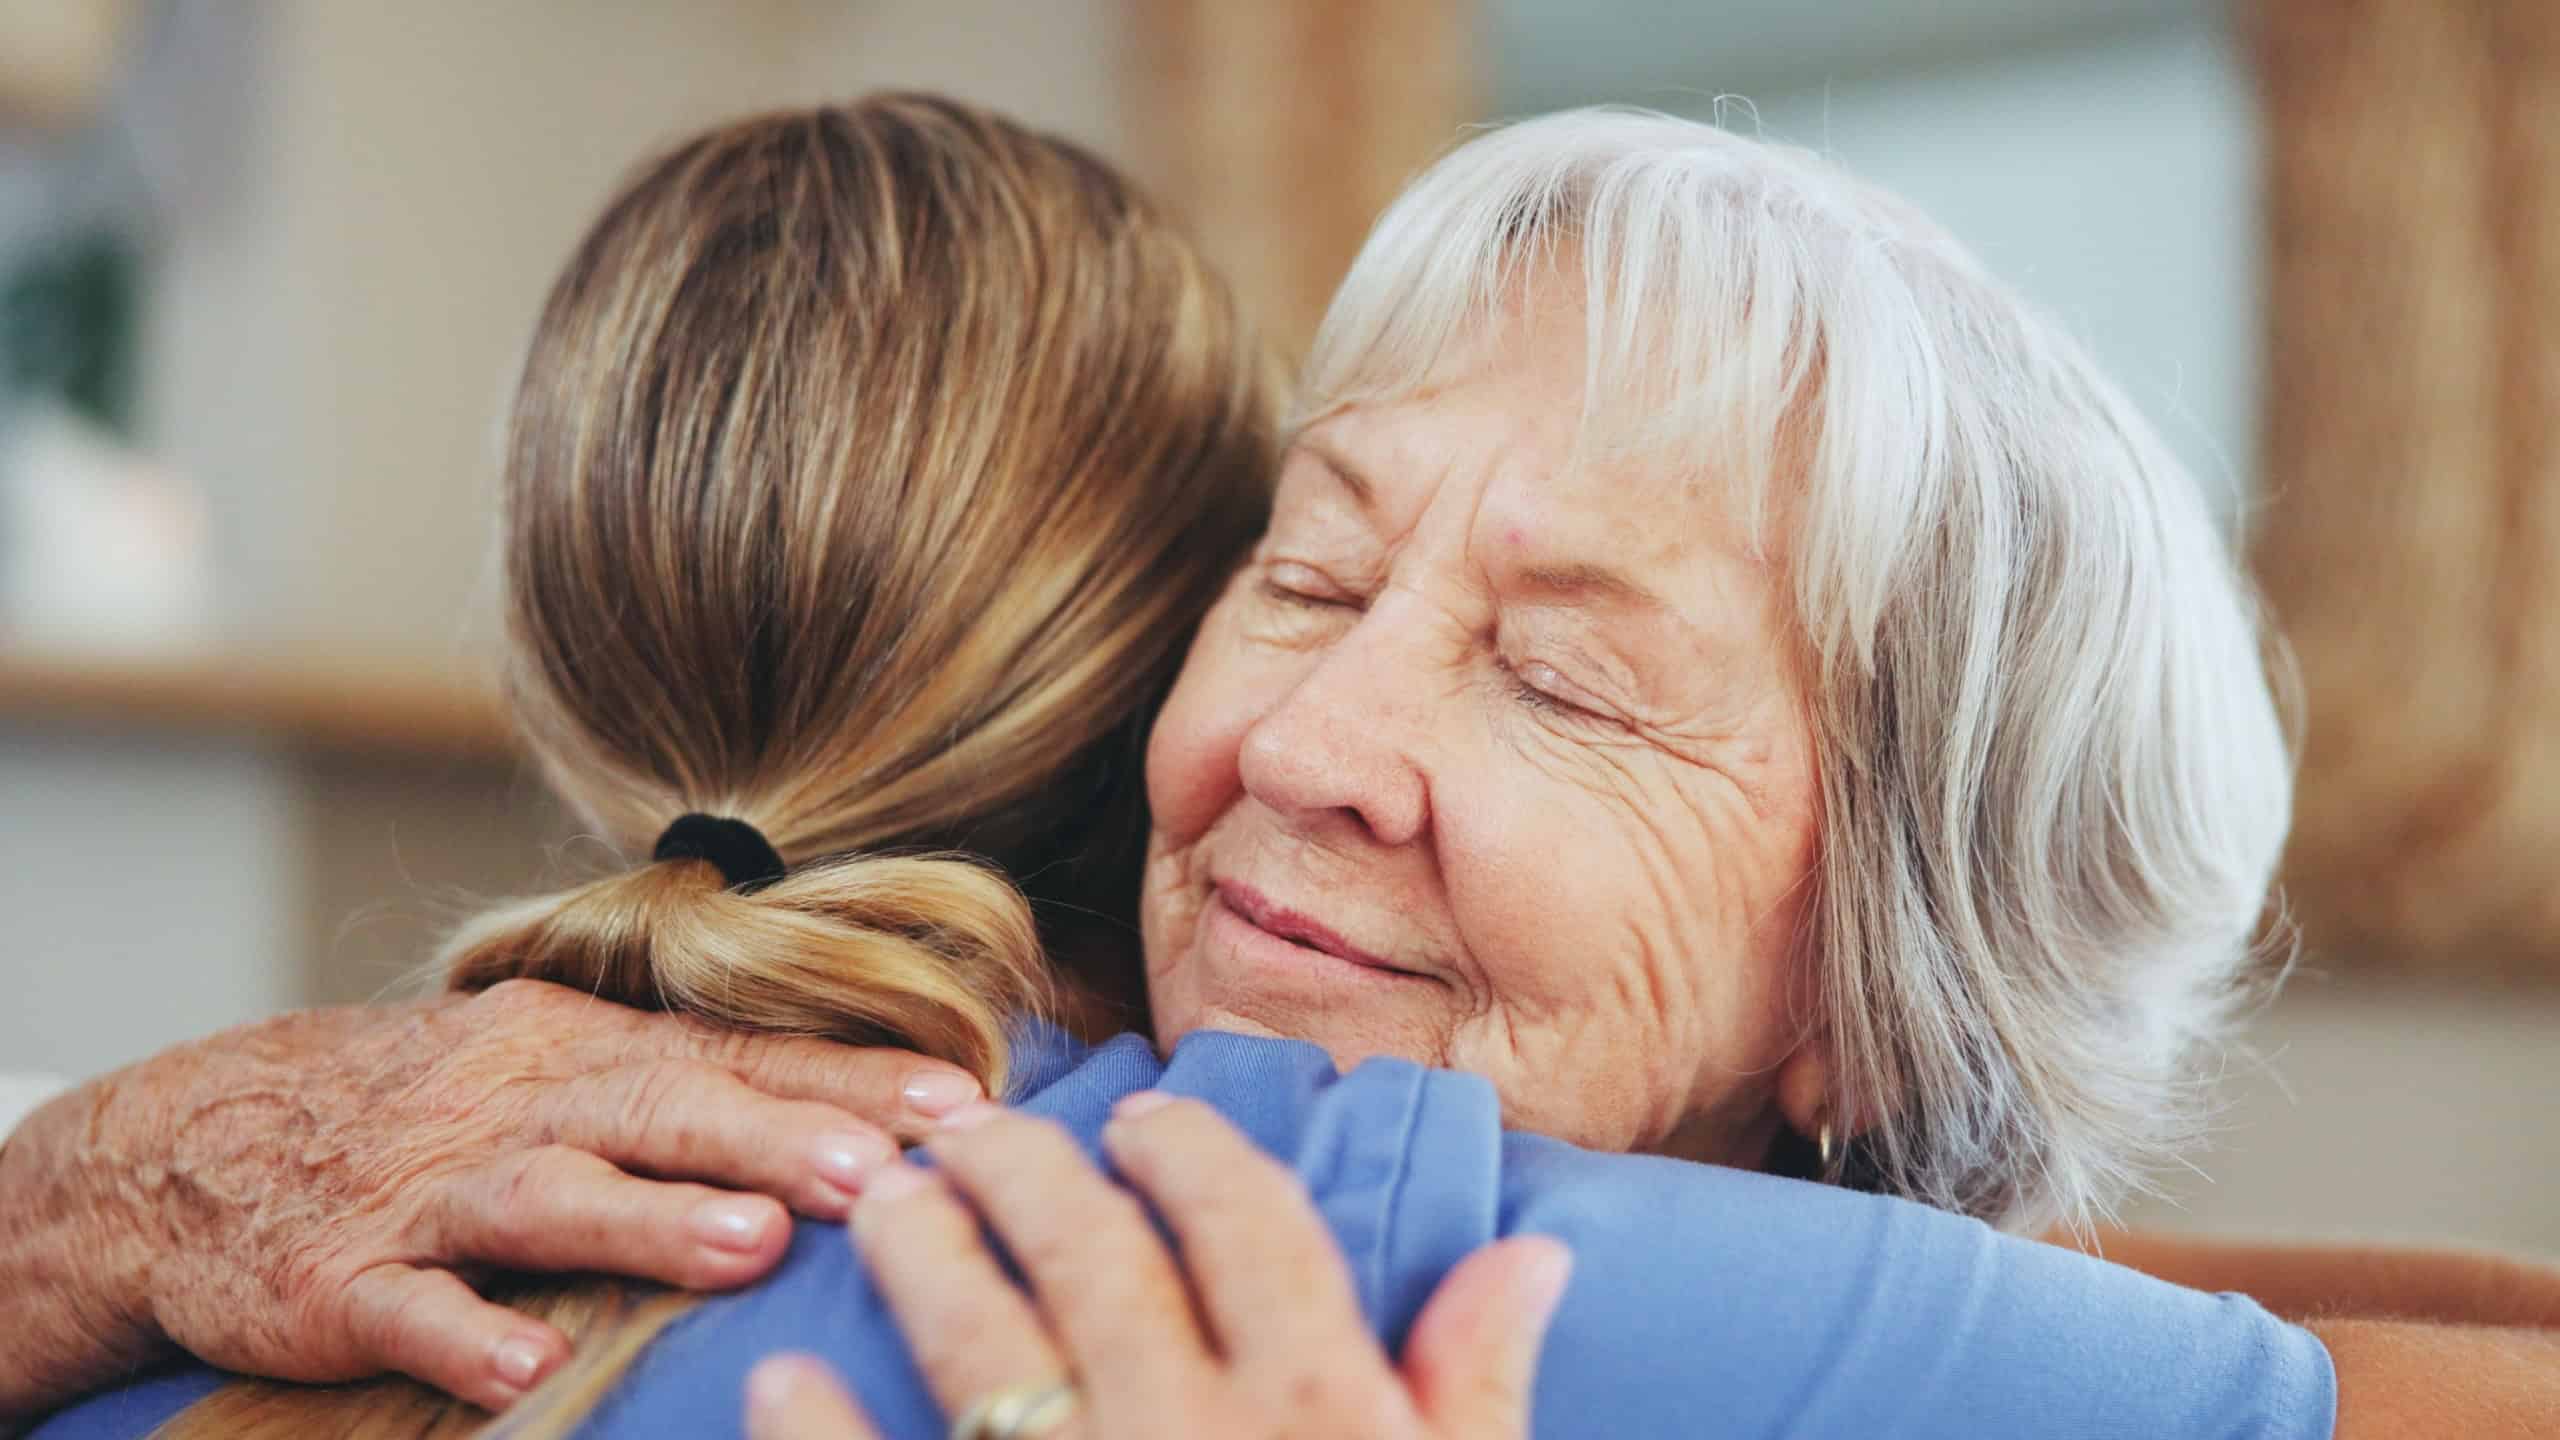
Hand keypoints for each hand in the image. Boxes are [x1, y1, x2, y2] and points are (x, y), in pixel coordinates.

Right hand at [0, 979, 982, 1418]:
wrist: (192, 1142)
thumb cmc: (433, 1109)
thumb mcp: (556, 1066)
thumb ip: (692, 1087)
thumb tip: (869, 1116)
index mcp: (583, 1051)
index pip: (737, 1058)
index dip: (850, 1082)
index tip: (965, 1109)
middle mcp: (518, 1105)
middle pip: (661, 1111)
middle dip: (780, 1141)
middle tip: (886, 1177)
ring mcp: (425, 1191)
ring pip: (547, 1197)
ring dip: (650, 1221)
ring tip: (751, 1249)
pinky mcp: (337, 1280)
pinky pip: (405, 1308)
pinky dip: (464, 1334)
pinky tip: (526, 1369)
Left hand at [804, 1093, 1568, 1439]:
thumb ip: (1479, 1387)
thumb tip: (1527, 1251)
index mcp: (1319, 1411)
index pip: (1249, 1226)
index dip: (1193, 1152)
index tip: (1146, 1118)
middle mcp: (1191, 1433)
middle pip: (1094, 1253)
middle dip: (1027, 1170)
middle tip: (971, 1129)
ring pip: (979, 1340)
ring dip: (923, 1253)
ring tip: (886, 1202)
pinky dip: (817, 1432)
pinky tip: (780, 1379)